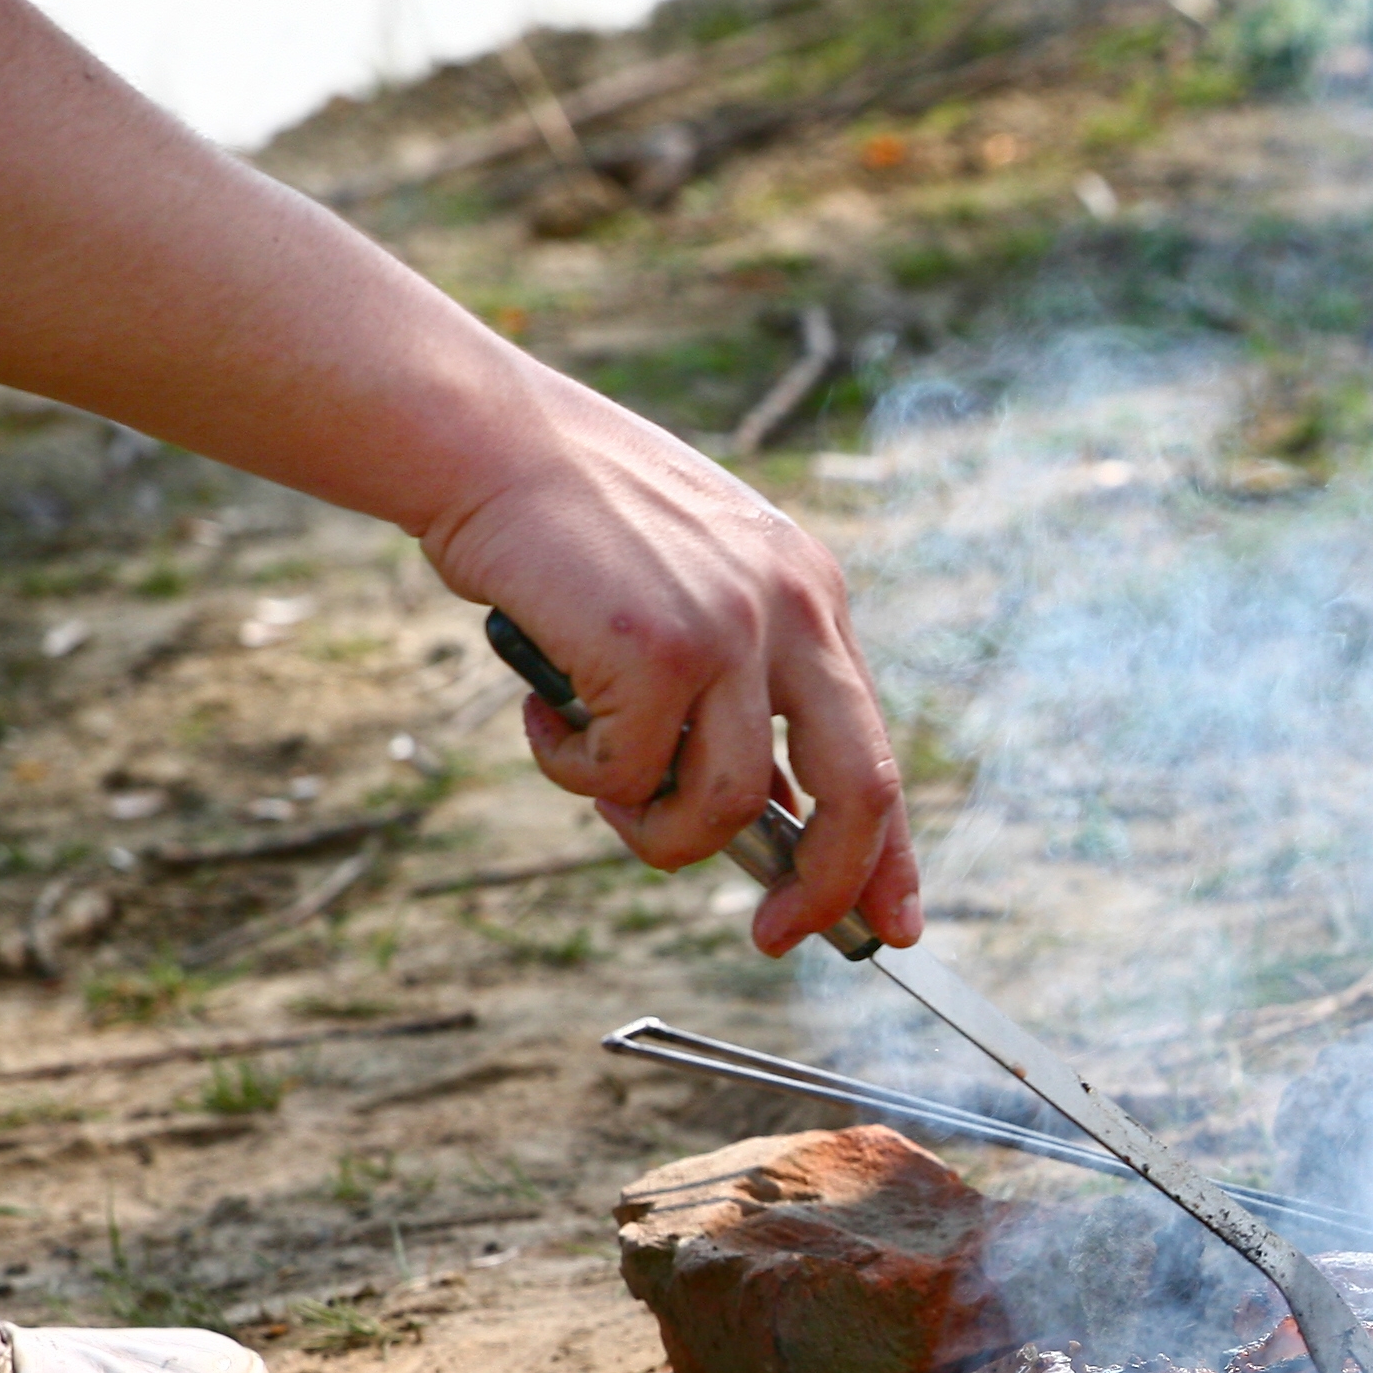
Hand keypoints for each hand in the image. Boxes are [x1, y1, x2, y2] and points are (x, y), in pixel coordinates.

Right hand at [420, 374, 920, 954]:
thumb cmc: (568, 522)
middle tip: (774, 937)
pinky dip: (573, 770)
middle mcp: (795, 609)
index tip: (891, 924)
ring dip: (650, 827)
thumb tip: (763, 815)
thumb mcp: (691, 592)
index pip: (879, 747)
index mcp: (813, 597)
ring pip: (723, 806)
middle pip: (862, 791)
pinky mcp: (657, 650)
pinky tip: (541, 710)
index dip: (889, 851)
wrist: (480, 435)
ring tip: (594, 776)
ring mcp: (731, 628)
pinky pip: (627, 778)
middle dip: (825, 886)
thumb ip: (739, 687)